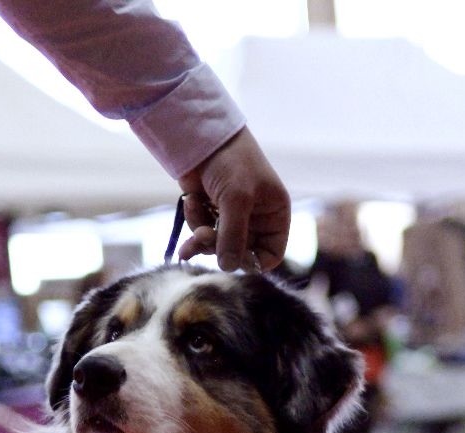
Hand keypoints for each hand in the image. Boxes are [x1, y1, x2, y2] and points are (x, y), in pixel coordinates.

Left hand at [177, 127, 290, 271]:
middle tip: (202, 236)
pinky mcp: (212, 213)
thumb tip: (228, 267)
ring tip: (193, 215)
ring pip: (218, 246)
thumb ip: (233, 237)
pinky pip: (203, 233)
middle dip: (218, 247)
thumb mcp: (236, 199)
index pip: (270, 255)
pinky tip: (190, 201)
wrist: (201, 134)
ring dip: (202, 237)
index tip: (232, 259)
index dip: (252, 262)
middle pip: (240, 254)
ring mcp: (234, 217)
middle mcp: (257, 219)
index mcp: (275, 214)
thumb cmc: (230, 160)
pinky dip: (194, 222)